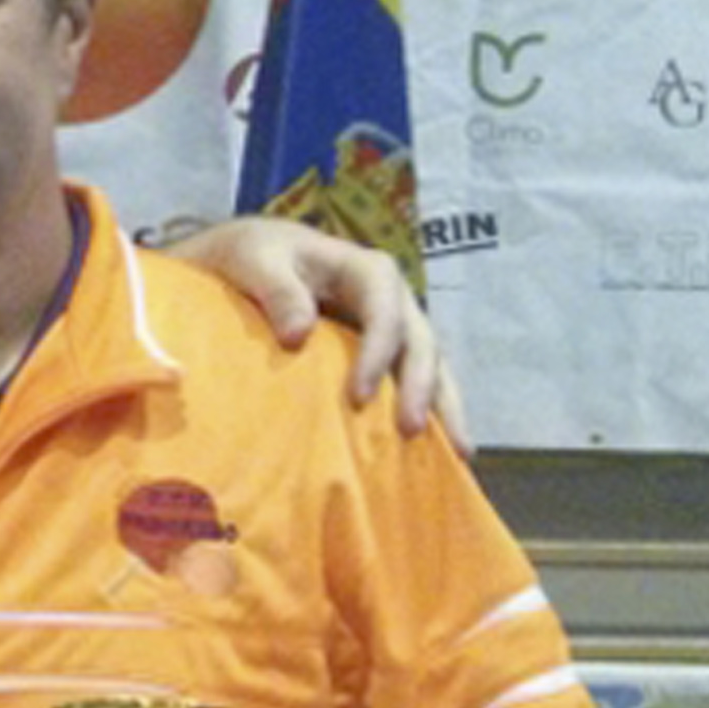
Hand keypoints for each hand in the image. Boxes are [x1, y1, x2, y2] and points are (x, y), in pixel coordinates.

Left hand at [166, 214, 468, 450]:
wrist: (252, 258)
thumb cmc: (253, 255)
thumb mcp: (255, 260)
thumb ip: (278, 291)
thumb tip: (298, 335)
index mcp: (366, 270)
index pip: (385, 312)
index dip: (378, 352)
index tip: (358, 396)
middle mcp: (392, 298)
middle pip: (420, 341)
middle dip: (421, 386)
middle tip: (410, 430)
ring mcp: (394, 326)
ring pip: (430, 365)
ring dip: (443, 406)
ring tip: (456, 453)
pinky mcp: (385, 351)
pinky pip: (413, 380)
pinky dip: (428, 410)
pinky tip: (441, 449)